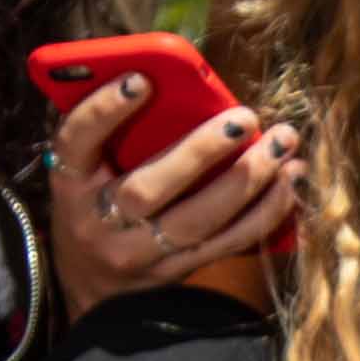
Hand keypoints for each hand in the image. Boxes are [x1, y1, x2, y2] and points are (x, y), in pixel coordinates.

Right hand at [48, 75, 302, 317]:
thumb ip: (115, 130)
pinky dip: (265, 211)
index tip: (141, 80)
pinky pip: (227, 243)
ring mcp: (139, 254)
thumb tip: (172, 77)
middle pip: (145, 190)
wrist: (94, 284)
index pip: (76, 143)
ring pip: (197, 221)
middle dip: (199, 152)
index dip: (104, 111)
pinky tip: (289, 180)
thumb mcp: (86, 168)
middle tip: (245, 118)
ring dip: (247, 180)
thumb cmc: (95, 203)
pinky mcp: (177, 271)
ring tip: (283, 144)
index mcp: (69, 183)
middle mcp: (98, 223)